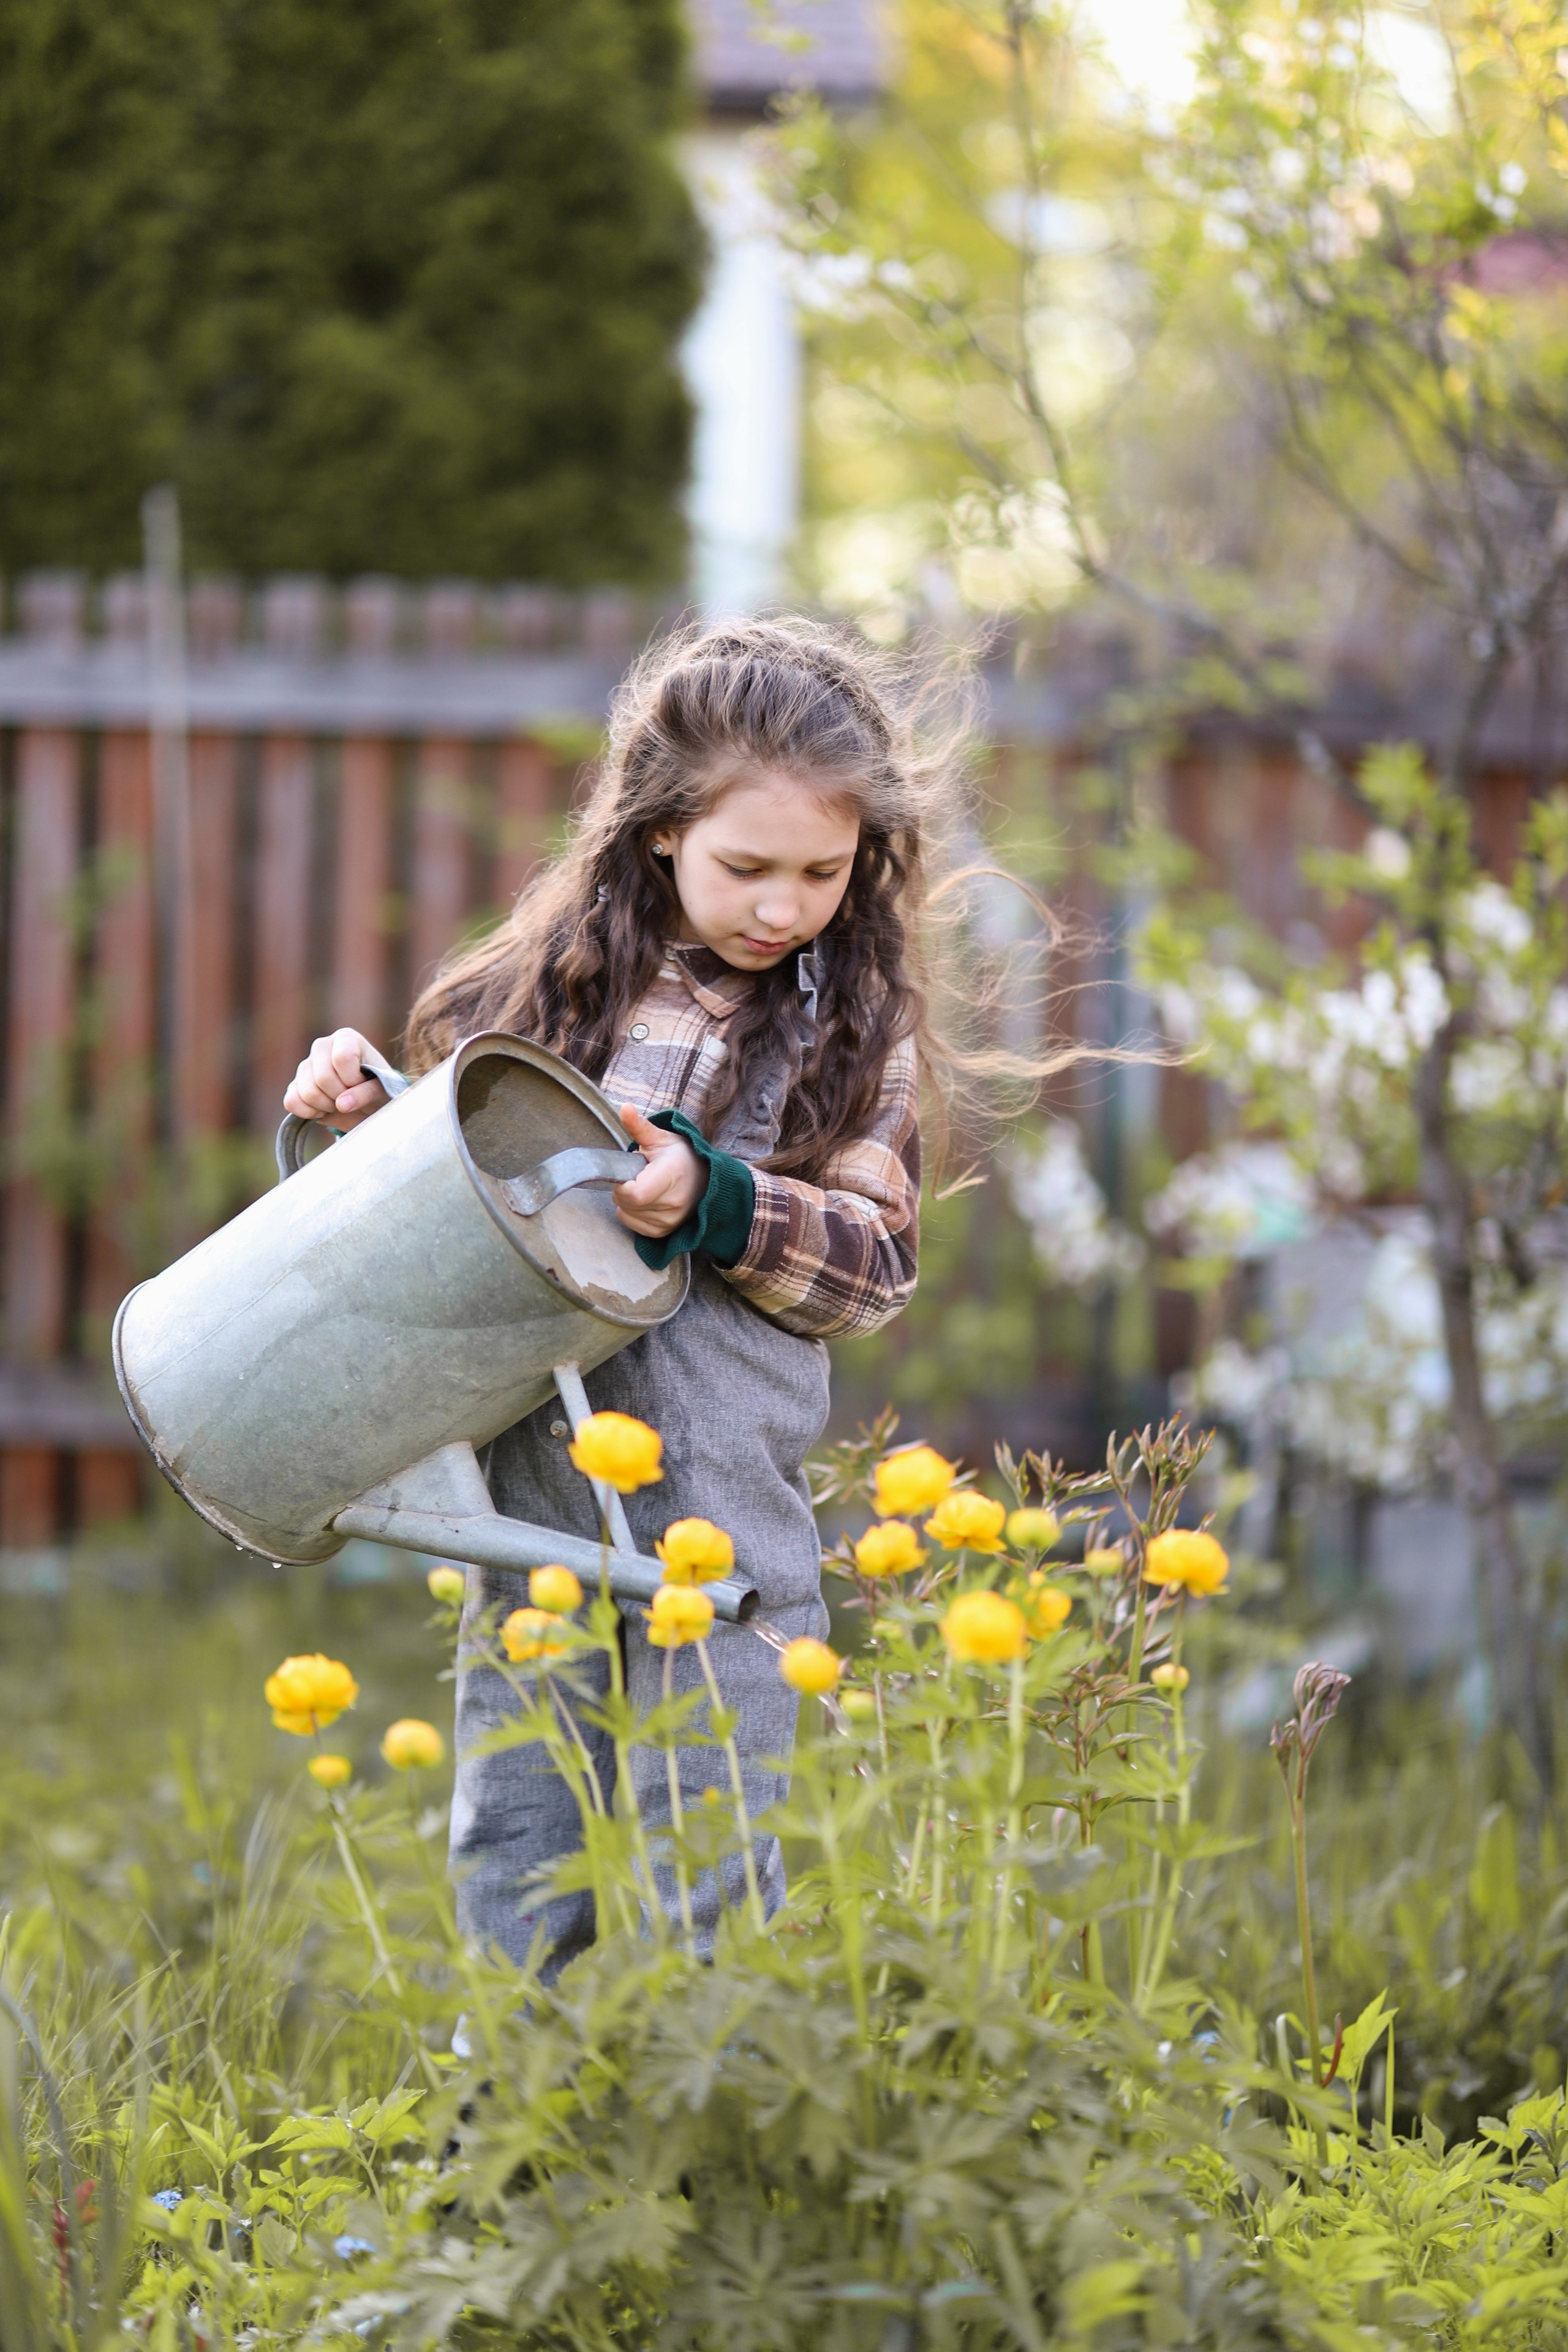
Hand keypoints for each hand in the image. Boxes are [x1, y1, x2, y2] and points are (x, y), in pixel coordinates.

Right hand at [283, 1028, 388, 1129]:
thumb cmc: (379, 1089)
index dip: (353, 1080)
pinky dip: (309, 1112)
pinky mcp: (295, 1085)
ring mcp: (305, 1065)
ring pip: (307, 1092)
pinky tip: (324, 1110)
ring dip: (327, 1106)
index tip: (362, 1084)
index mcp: (346, 1038)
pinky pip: (291, 1102)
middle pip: (323, 1077)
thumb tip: (342, 1104)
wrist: (369, 1102)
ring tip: (339, 1103)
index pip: (342, 1058)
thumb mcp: (383, 1090)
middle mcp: (321, 1046)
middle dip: (340, 1096)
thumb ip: (367, 1093)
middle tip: (352, 1098)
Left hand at [611, 1104, 706, 1238]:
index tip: (627, 1171)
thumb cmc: (681, 1157)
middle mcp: (673, 1203)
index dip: (622, 1184)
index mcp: (671, 1176)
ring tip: (645, 1186)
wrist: (706, 1181)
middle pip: (627, 1202)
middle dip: (623, 1186)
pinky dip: (630, 1212)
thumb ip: (639, 1126)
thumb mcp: (661, 1138)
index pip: (635, 1193)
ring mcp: (669, 1220)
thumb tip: (624, 1107)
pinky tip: (644, 1200)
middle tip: (638, 1174)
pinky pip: (630, 1224)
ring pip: (625, 1213)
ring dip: (627, 1200)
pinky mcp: (663, 1232)